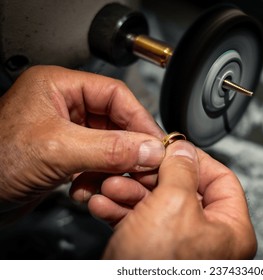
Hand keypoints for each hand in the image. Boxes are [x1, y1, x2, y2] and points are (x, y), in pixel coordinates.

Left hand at [0, 66, 164, 222]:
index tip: (155, 141)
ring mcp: (64, 133)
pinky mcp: (64, 156)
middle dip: (128, 148)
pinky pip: (96, 163)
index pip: (114, 94)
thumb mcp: (57, 149)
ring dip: (113, 167)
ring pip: (108, 145)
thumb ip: (109, 148)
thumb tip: (149, 149)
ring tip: (114, 181)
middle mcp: (62, 106)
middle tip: (145, 165)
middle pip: (114, 122)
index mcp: (57, 86)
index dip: (139, 118)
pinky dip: (99, 178)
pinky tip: (90, 189)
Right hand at [87, 140, 256, 258]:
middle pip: (184, 190)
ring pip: (157, 205)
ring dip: (130, 193)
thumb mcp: (174, 204)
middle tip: (134, 167)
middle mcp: (209, 240)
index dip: (195, 160)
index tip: (171, 148)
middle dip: (152, 177)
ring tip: (111, 186)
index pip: (221, 180)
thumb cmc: (158, 269)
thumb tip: (184, 149)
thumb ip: (181, 169)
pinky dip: (122, 212)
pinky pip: (141, 224)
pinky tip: (104, 204)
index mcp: (231, 230)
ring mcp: (181, 248)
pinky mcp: (155, 255)